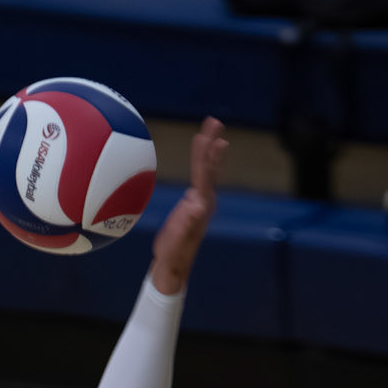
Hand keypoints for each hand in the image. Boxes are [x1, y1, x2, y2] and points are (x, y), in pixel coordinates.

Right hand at [150, 117, 228, 295]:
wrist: (174, 266)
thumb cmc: (172, 254)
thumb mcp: (176, 239)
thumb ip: (186, 223)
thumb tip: (196, 205)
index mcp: (201, 205)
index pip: (204, 174)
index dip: (206, 154)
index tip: (210, 135)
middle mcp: (205, 201)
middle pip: (210, 167)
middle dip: (211, 143)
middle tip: (215, 121)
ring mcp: (201, 202)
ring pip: (208, 171)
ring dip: (210, 150)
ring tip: (214, 132)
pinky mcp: (195, 204)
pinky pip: (201, 178)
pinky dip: (203, 164)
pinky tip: (203, 160)